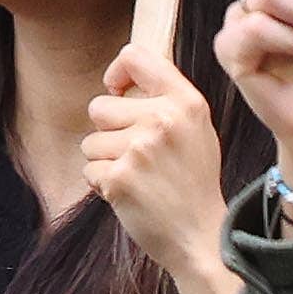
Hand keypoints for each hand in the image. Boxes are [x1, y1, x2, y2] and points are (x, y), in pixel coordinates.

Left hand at [80, 41, 235, 293]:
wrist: (202, 237)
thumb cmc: (193, 183)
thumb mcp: (196, 131)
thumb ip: (166, 101)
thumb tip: (122, 79)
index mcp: (186, 102)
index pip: (135, 56)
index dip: (118, 74)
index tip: (120, 92)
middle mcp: (164, 120)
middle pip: (100, 106)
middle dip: (109, 132)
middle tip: (141, 157)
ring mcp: (140, 149)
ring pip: (91, 141)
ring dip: (106, 161)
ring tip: (140, 178)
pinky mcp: (119, 177)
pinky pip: (90, 169)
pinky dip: (103, 185)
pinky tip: (132, 194)